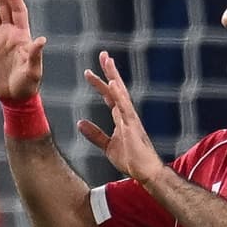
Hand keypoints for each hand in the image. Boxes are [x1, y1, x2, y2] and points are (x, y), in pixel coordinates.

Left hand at [77, 51, 165, 184]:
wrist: (145, 172)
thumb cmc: (131, 159)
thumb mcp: (107, 146)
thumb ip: (95, 134)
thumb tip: (81, 123)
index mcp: (121, 118)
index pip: (109, 96)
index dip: (100, 83)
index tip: (91, 71)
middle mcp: (127, 114)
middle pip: (116, 88)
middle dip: (109, 71)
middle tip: (102, 55)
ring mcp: (131, 118)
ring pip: (121, 93)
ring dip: (114, 76)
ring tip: (107, 61)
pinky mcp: (132, 125)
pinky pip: (124, 107)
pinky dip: (118, 95)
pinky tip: (112, 84)